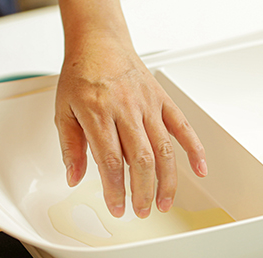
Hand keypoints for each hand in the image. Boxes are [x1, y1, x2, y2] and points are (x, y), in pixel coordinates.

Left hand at [55, 0, 205, 218]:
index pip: (110, 161)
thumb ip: (70, 146)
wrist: (99, 42)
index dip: (115, 190)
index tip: (117, 207)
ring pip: (164, 149)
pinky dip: (195, 149)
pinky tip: (200, 169)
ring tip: (164, 203)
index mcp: (98, 113)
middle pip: (141, 160)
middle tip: (140, 211)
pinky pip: (183, 126)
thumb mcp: (62, 110)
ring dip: (167, 181)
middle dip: (143, 191)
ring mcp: (148, 105)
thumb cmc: (81, 74)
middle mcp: (126, 110)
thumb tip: (73, 178)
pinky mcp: (162, 100)